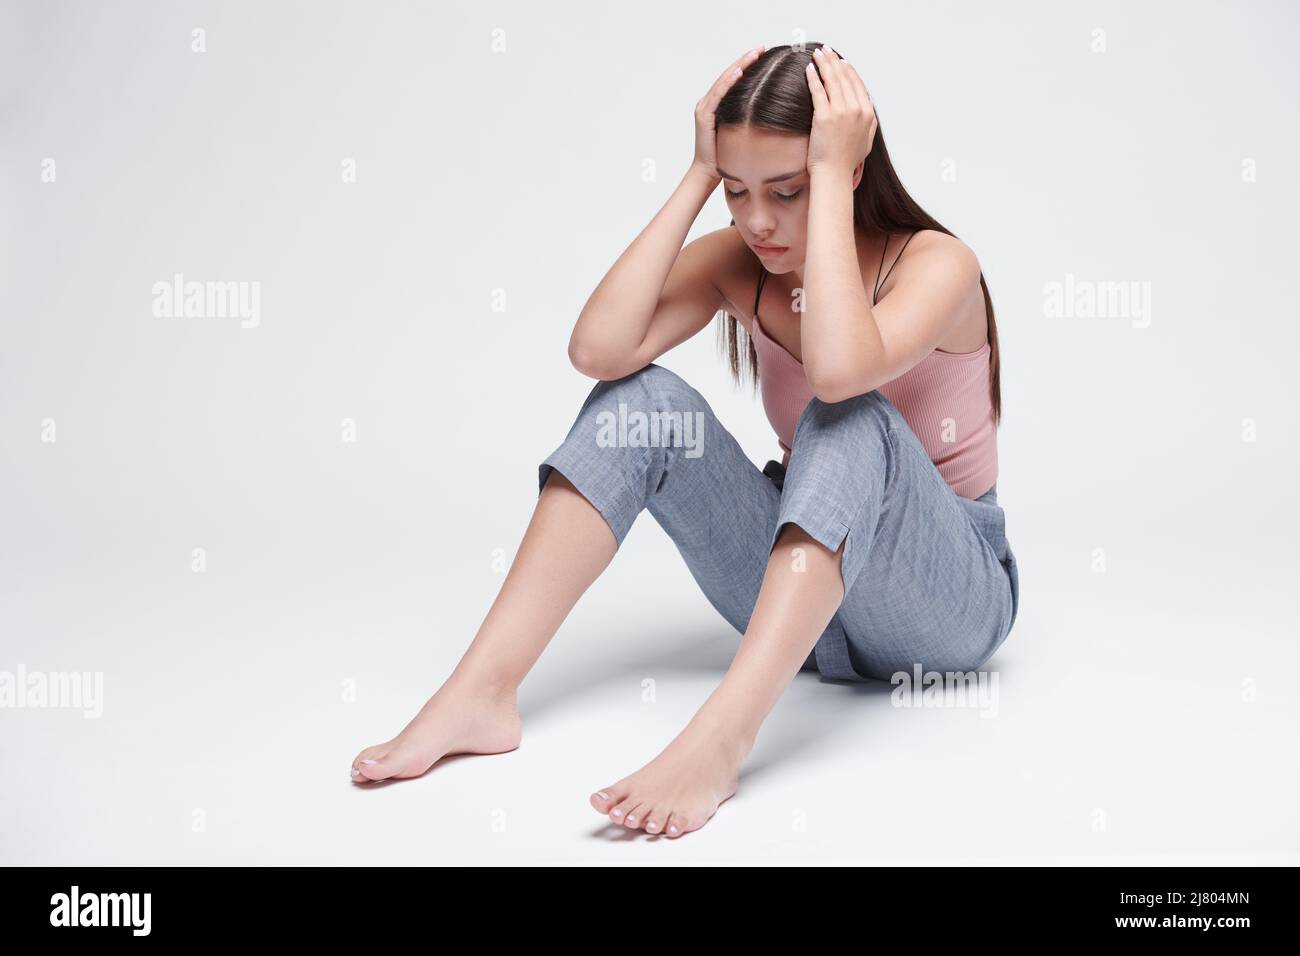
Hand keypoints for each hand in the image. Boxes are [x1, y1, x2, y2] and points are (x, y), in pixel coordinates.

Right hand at [693, 46, 764, 177]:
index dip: (747, 65)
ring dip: (740, 65)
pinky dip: (729, 82)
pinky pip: (718, 94)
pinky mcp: (704, 115)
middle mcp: (708, 102)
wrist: (708, 172)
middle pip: (729, 75)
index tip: (763, 55)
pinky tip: (740, 71)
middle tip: (761, 48)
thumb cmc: (724, 156)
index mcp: (716, 105)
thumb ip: (746, 118)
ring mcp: (704, 107)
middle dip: (745, 60)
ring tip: (754, 54)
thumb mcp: (739, 132)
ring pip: (724, 80)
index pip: (733, 80)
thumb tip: (767, 111)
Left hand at [805, 45, 876, 177]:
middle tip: (826, 50)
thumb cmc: (847, 161)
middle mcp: (857, 109)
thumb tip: (867, 107)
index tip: (841, 61)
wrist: (834, 174)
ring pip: (832, 80)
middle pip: (844, 78)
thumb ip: (869, 121)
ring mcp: (841, 112)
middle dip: (834, 61)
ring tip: (817, 54)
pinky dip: (813, 77)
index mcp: (868, 114)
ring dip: (824, 63)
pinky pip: (818, 91)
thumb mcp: (867, 140)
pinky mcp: (824, 116)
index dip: (848, 70)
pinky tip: (809, 69)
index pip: (858, 84)